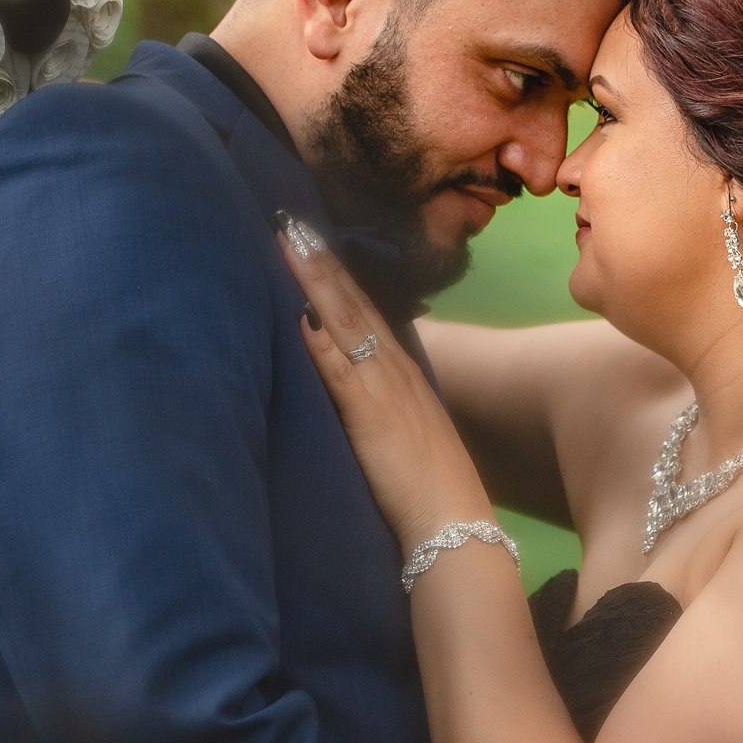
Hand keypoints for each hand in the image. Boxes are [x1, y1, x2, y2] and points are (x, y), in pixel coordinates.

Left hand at [277, 217, 484, 541]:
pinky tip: (299, 311)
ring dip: (318, 281)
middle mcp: (395, 371)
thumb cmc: (429, 491)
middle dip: (323, 261)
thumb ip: (381, 406)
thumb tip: (353, 384)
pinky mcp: (370, 415)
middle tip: (292, 219)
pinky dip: (320, 339)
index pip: (366, 314)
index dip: (339, 276)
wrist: (452, 523)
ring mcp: (384, 389)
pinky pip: (340, 370)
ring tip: (289, 240)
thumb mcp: (406, 435)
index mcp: (403, 375)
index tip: (312, 240)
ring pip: (346, 322)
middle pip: (354, 305)